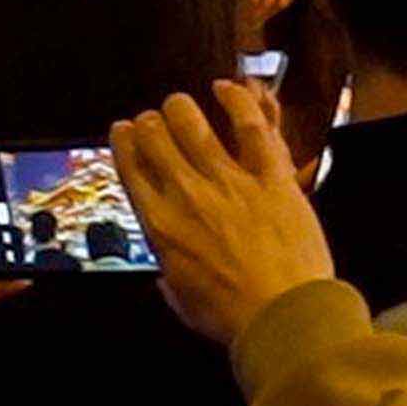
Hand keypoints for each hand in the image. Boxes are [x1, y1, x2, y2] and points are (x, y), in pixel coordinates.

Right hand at [110, 82, 332, 345]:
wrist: (282, 316)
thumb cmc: (233, 317)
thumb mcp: (183, 301)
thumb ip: (170, 279)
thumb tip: (166, 275)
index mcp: (162, 227)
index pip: (131, 169)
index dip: (123, 143)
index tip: (123, 131)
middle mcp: (188, 196)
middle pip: (155, 138)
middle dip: (150, 123)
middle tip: (154, 122)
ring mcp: (229, 182)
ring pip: (192, 124)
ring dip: (180, 108)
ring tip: (179, 105)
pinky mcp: (270, 177)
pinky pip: (250, 127)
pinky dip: (236, 101)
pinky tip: (224, 88)